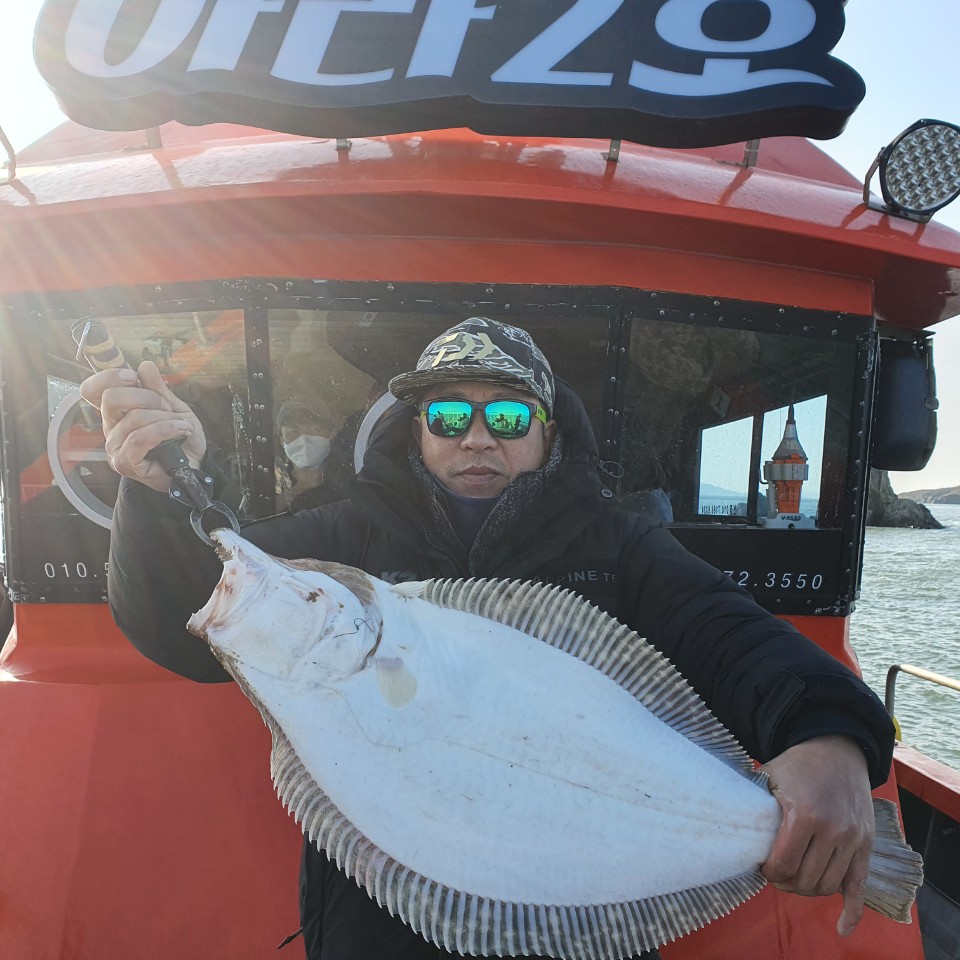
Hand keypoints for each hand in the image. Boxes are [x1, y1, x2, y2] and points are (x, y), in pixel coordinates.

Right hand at [79, 360, 207, 493]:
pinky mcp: (125, 462)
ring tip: (182, 425)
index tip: (134, 377)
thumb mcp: (173, 407)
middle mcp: (111, 428)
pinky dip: (165, 430)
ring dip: (165, 418)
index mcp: (117, 412)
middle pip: (111, 398)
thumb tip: (144, 365)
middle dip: (147, 397)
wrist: (196, 464)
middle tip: (167, 407)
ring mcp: (115, 447)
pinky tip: (181, 430)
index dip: (109, 377)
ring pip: (134, 419)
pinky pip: (140, 438)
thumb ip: (158, 388)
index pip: (92, 389)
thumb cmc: (182, 438)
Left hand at [760, 735, 873, 936]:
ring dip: (807, 890)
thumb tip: (728, 830)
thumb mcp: (769, 777)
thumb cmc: (797, 764)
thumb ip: (754, 806)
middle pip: (805, 880)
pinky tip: (841, 928)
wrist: (837, 749)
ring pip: (828, 885)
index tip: (762, 865)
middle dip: (785, 883)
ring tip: (794, 880)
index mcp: (804, 814)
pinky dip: (852, 911)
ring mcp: (854, 839)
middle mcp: (833, 829)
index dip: (769, 872)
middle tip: (775, 874)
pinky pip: (860, 885)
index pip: (783, 865)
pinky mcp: (867, 844)